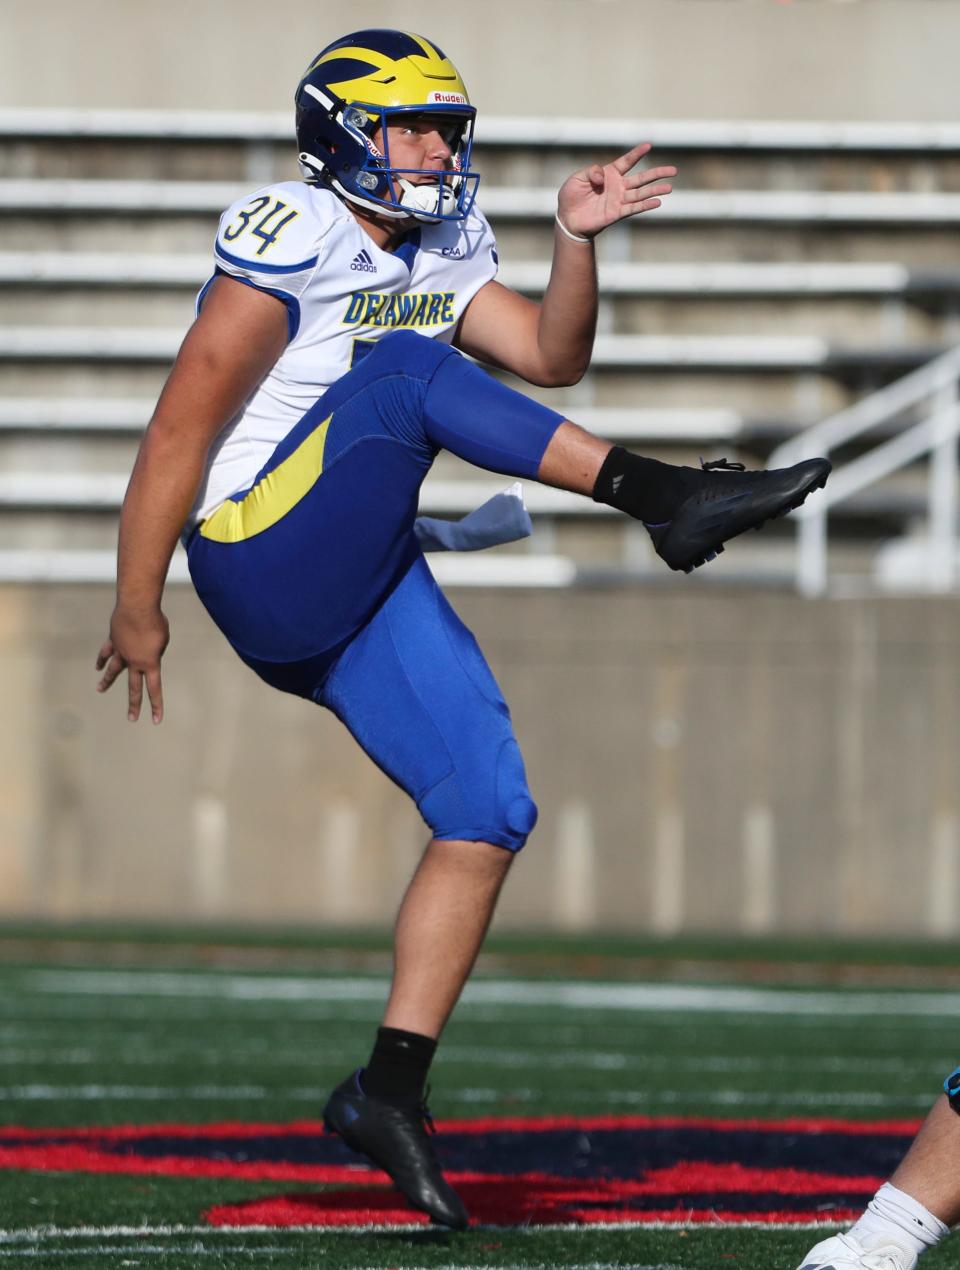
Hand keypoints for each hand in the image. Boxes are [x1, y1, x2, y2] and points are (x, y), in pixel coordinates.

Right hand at [96, 605, 169, 723]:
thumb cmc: (155, 622)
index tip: (156, 720)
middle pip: (133, 687)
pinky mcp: (114, 641)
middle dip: (134, 704)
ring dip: (106, 681)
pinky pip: (106, 653)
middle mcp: (134, 662)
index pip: (154, 689)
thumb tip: (144, 652)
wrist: (138, 607)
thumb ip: (155, 650)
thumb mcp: (163, 640)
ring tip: (100, 690)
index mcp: (150, 664)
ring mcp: (121, 652)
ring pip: (113, 671)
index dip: (156, 705)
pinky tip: (98, 666)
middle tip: (131, 719)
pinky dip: (102, 659)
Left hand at [556, 142, 675, 239]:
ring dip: (655, 190)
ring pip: (641, 194)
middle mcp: (618, 186)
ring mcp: (619, 200)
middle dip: (657, 173)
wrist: (568, 219)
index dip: (637, 154)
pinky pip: (633, 209)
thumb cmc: (571, 196)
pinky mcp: (616, 213)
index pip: (627, 161)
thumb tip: (603, 177)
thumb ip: (591, 172)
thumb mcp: (577, 178)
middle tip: (674, 170)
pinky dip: (645, 206)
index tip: (648, 145)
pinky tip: (657, 202)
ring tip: (669, 188)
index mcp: (609, 174)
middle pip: (641, 178)